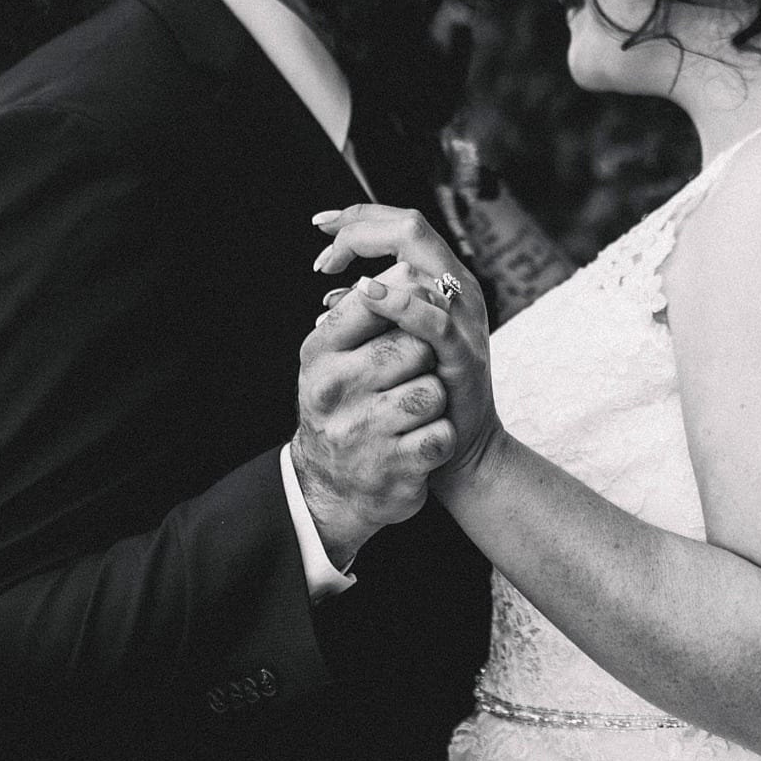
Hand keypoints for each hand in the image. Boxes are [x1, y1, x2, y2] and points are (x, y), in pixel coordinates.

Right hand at [293, 262, 456, 565]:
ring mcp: (360, 432)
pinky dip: (440, 439)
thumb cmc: (350, 407)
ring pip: (432, 391)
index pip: (374, 300)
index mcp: (319, 352)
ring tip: (410, 414)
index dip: (408, 302)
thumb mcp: (338, 358)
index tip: (413, 315)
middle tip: (409, 377)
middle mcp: (332, 390)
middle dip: (426, 359)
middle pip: (414, 346)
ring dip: (434, 402)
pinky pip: (442, 436)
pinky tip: (418, 444)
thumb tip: (410, 271)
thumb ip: (367, 313)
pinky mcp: (392, 469)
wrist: (335, 489)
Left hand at [313, 205, 503, 490]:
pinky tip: (368, 295)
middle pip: (412, 229)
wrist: (457, 445)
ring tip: (332, 269)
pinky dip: (400, 302)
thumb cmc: (420, 391)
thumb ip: (376, 315)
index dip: (360, 217)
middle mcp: (460, 290)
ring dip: (373, 260)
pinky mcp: (464, 355)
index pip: (404, 226)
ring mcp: (465, 320)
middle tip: (322, 248)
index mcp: (444, 281)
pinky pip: (434, 319)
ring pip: (422, 264)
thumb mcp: (396, 342)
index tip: (321, 226)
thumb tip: (330, 298)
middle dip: (360, 228)